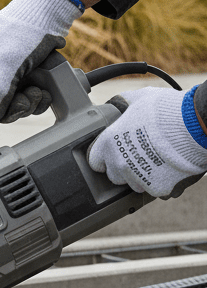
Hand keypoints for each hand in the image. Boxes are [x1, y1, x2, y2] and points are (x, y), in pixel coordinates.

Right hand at [0, 0, 82, 123]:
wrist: (51, 8)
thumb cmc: (23, 28)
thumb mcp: (6, 65)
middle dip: (10, 107)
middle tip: (25, 103)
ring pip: (6, 100)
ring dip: (26, 102)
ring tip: (38, 93)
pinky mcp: (17, 67)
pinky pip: (20, 92)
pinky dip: (33, 96)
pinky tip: (43, 91)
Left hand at [88, 87, 206, 198]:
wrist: (194, 125)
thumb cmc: (167, 110)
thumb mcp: (140, 98)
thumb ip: (124, 102)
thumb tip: (119, 101)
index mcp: (109, 143)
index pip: (94, 160)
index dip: (104, 158)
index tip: (112, 155)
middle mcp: (118, 163)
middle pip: (113, 175)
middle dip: (122, 168)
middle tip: (138, 156)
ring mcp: (135, 177)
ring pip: (132, 184)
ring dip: (139, 176)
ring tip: (153, 161)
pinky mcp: (154, 188)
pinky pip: (152, 189)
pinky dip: (158, 181)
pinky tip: (165, 169)